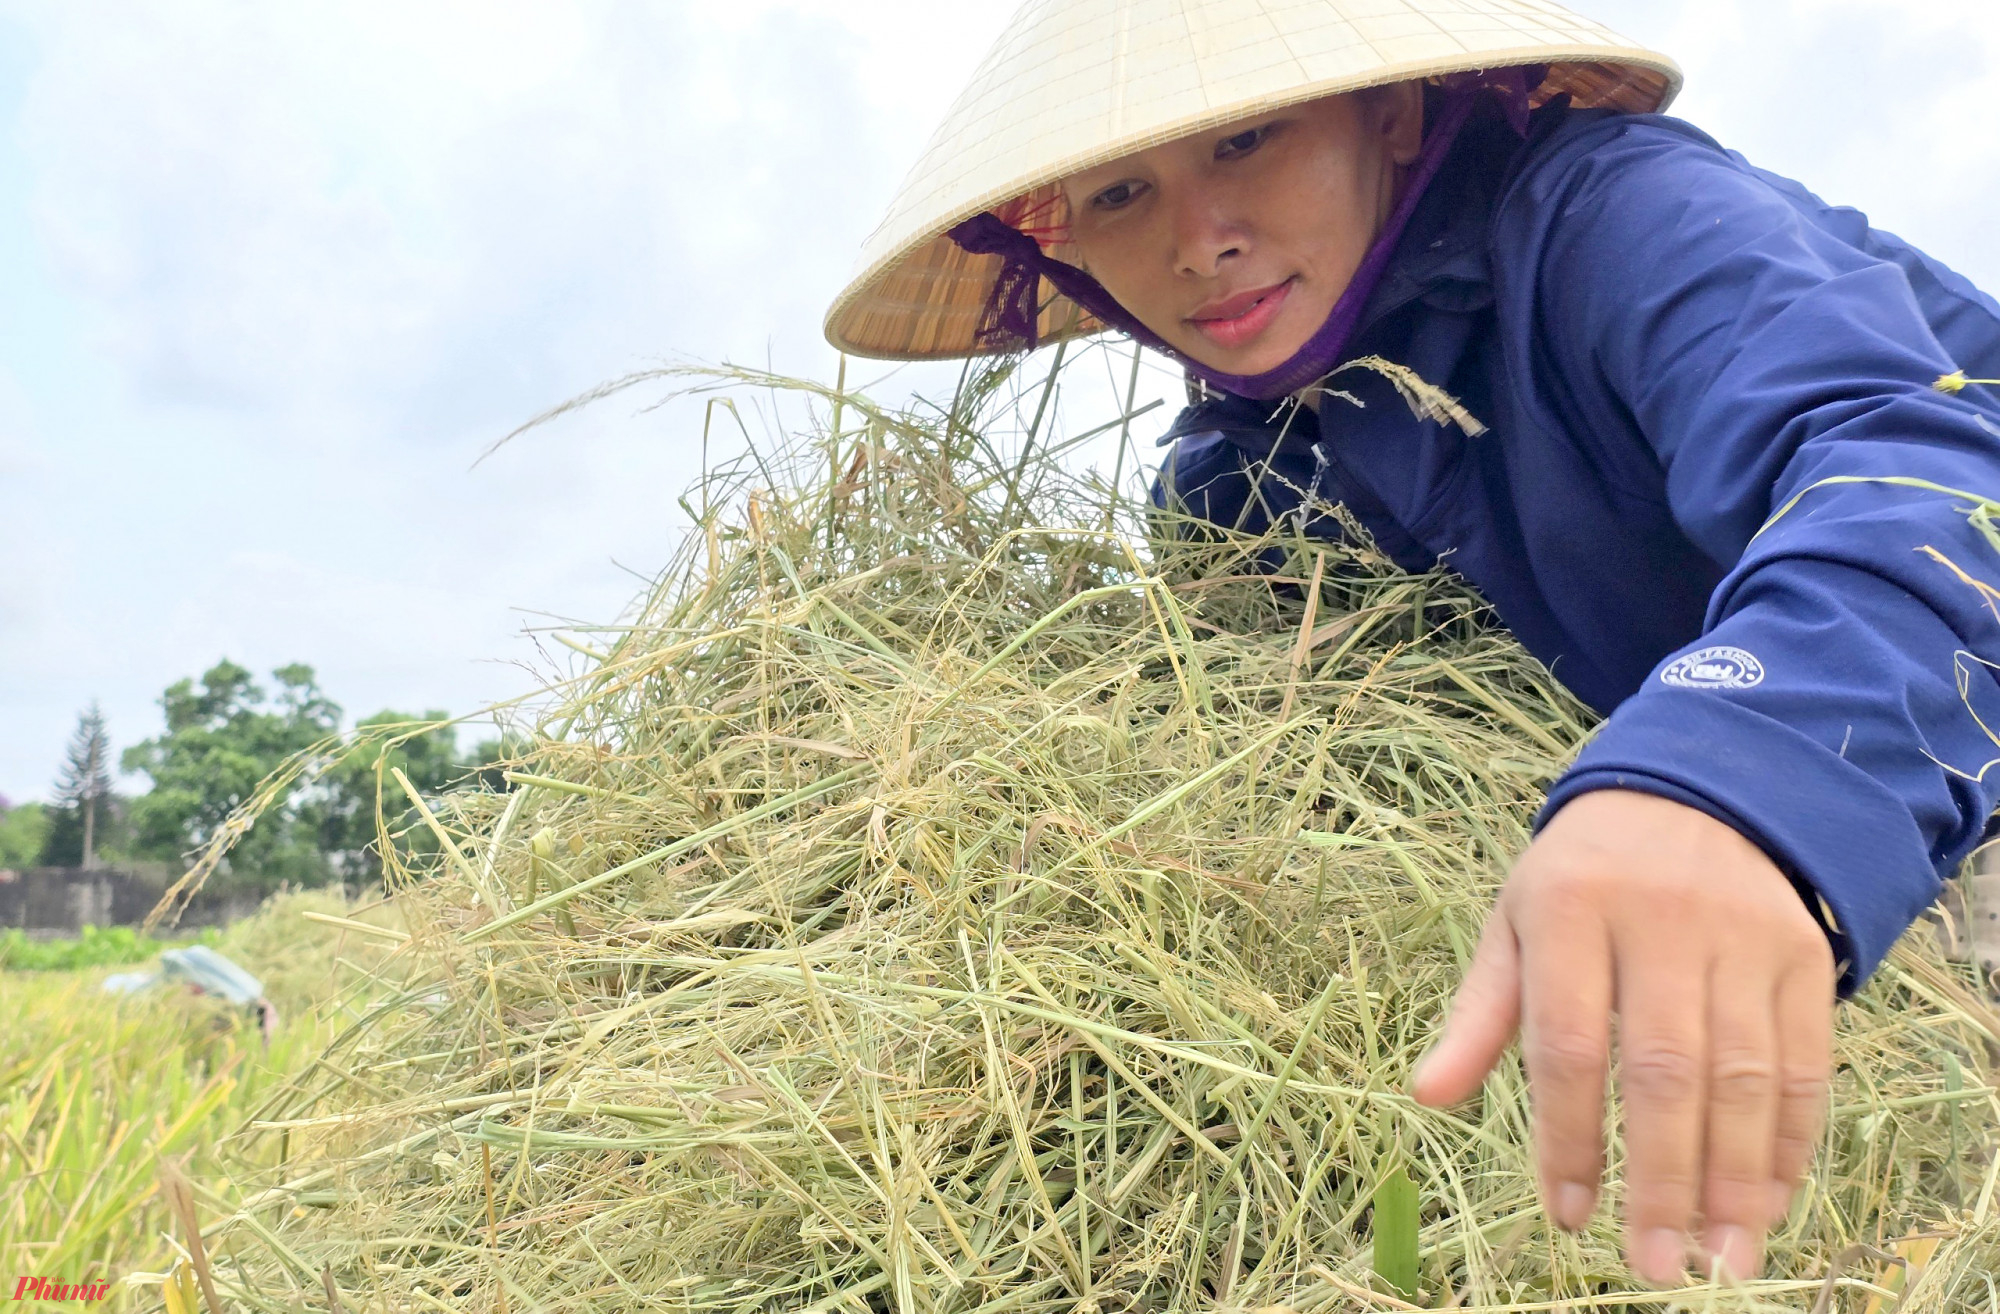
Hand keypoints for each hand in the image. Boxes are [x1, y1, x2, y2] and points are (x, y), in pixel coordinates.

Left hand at [1412, 789, 1836, 1284]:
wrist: (1693, 791)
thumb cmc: (1583, 877)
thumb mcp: (1516, 921)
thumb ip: (1480, 1012)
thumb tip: (1426, 1096)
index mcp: (1572, 908)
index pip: (1567, 1041)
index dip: (1569, 1135)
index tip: (1570, 1214)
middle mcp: (1661, 918)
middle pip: (1665, 1069)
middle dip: (1664, 1178)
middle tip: (1657, 1266)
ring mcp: (1741, 933)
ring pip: (1746, 1074)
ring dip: (1737, 1176)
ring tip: (1722, 1257)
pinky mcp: (1802, 951)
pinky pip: (1806, 1058)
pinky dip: (1792, 1138)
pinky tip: (1769, 1197)